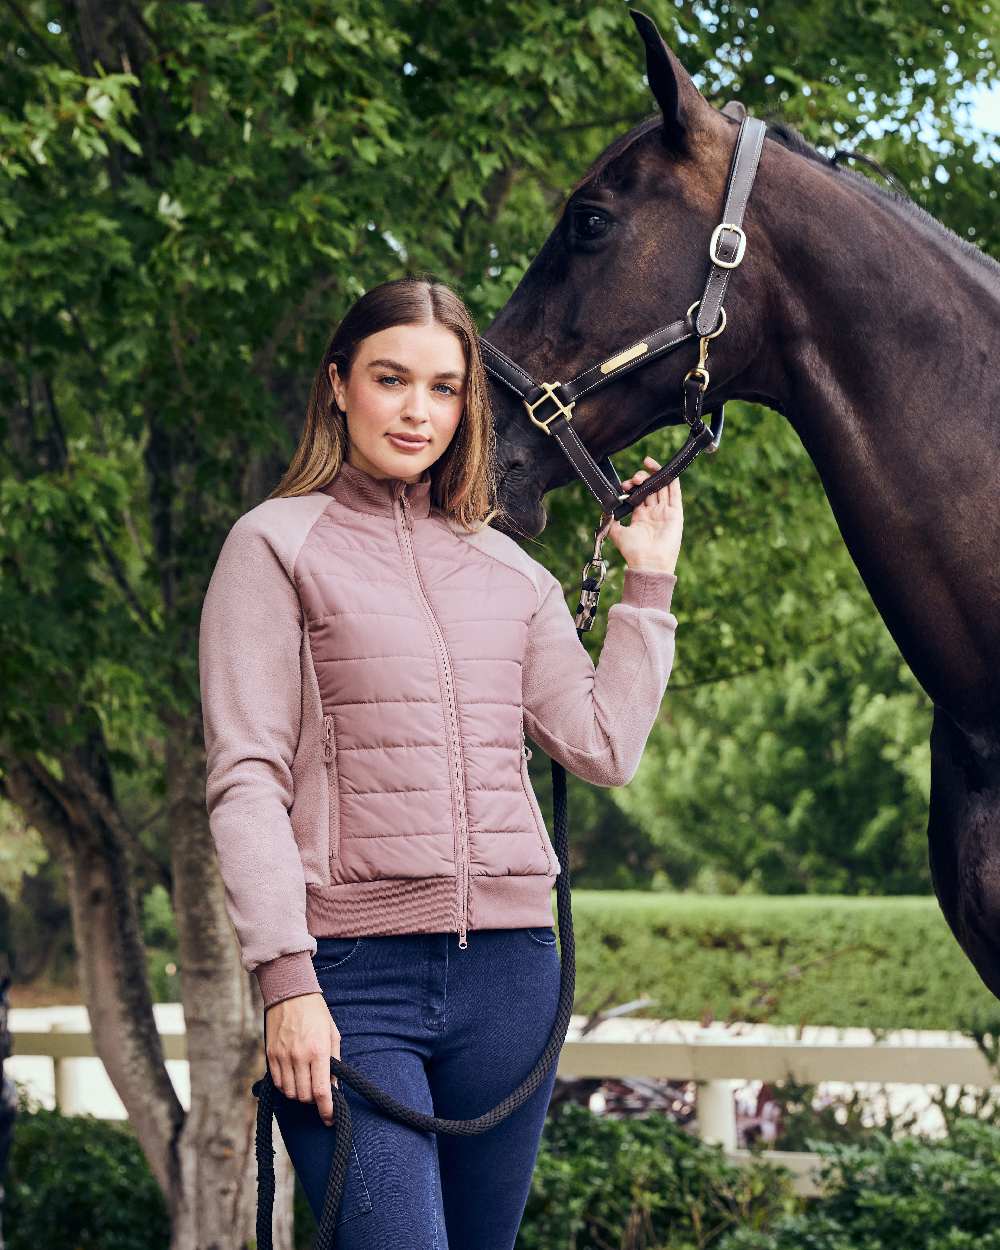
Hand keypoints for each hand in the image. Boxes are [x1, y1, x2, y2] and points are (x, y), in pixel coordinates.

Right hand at [264, 993, 341, 1126]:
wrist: (291, 993)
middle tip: (318, 1093)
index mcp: (318, 1051)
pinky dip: (286, 1086)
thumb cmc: (316, 1013)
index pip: (322, 1091)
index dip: (327, 1109)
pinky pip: (278, 1082)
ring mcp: (283, 1056)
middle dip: (313, 1099)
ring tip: (305, 1084)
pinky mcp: (271, 1055)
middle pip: (304, 1095)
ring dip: (299, 1094)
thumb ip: (334, 1062)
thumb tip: (334, 1088)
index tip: (330, 1118)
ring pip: (290, 1092)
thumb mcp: (333, 1034)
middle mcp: (299, 1056)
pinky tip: (293, 1078)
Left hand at [607, 455, 682, 573]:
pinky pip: (675, 494)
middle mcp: (654, 513)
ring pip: (662, 488)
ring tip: (648, 464)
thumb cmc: (633, 552)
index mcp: (642, 517)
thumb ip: (611, 520)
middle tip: (635, 477)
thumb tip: (606, 510)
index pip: (639, 494)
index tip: (625, 484)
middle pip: (651, 488)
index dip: (633, 486)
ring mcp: (666, 513)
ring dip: (656, 475)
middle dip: (642, 478)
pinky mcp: (676, 514)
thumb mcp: (617, 533)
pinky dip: (672, 481)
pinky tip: (667, 471)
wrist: (648, 563)